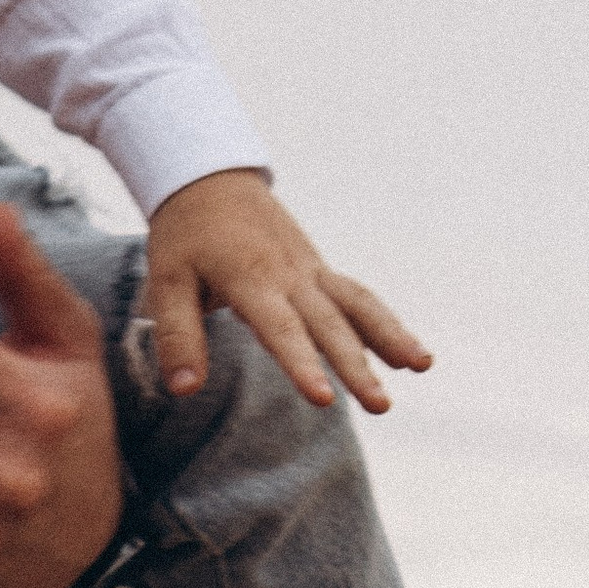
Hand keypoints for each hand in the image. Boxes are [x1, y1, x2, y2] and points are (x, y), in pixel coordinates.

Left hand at [144, 167, 429, 410]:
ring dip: (391, 337)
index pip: (280, 329)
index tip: (323, 399)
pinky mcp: (321, 272)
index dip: (302, 364)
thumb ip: (178, 337)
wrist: (212, 181)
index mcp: (251, 278)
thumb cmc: (185, 237)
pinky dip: (385, 325)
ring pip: (358, 305)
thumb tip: (184, 390)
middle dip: (357, 367)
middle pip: (330, 325)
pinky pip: (359, 298)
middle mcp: (290, 276)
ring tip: (422, 367)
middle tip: (380, 406)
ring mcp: (311, 272)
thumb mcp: (166, 281)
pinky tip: (410, 357)